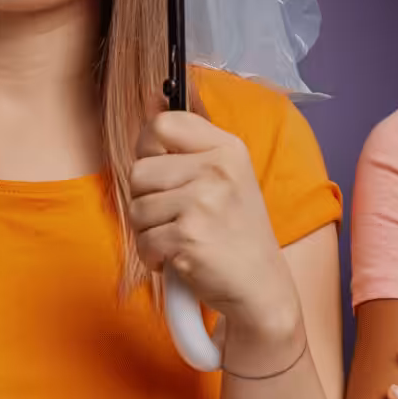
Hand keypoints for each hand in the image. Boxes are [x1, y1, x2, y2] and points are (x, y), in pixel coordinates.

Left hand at [128, 109, 301, 373]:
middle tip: (174, 218)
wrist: (261, 287)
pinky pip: (143, 241)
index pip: (163, 124)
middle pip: (140, 170)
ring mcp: (204, 202)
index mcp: (228, 148)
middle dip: (146, 200)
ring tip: (179, 239)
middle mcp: (218, 169)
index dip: (149, 149)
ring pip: (136, 207)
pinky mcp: (189, 236)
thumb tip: (147, 111)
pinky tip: (179, 259)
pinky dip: (153, 257)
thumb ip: (190, 150)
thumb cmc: (236, 233)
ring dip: (149, 232)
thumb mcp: (227, 178)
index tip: (161, 173)